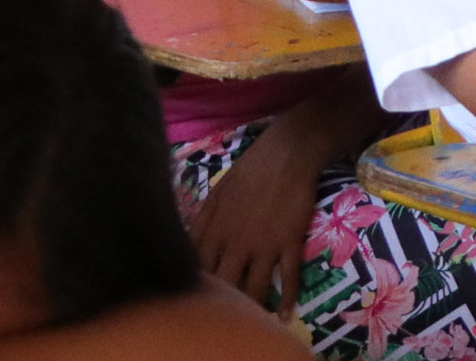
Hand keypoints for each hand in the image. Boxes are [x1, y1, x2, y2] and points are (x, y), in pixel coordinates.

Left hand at [188, 116, 323, 312]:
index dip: (199, 287)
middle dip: (222, 304)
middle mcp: (236, 244)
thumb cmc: (249, 170)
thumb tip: (185, 246)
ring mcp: (264, 245)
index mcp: (214, 233)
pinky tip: (285, 313)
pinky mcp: (290, 241)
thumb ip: (200, 223)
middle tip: (222, 315)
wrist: (287, 154)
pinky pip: (289, 276)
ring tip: (251, 321)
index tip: (199, 297)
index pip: (200, 271)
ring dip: (252, 307)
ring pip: (254, 287)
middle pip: (225, 285)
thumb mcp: (216, 194)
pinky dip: (287, 298)